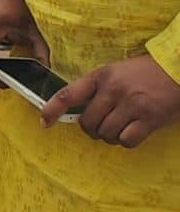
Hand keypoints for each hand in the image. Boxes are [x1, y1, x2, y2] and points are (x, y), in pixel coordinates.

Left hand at [53, 54, 179, 146]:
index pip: (69, 93)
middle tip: (100, 127)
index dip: (52, 109)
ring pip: (105, 133)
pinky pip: (126, 140)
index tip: (44, 121)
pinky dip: (125, 141)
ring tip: (119, 128)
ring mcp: (132, 105)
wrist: (177, 70)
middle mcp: (114, 90)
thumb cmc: (147, 73)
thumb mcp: (117, 71)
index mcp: (102, 76)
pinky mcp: (150, 119)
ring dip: (109, 136)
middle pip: (87, 122)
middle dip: (91, 129)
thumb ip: (98, 88)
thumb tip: (81, 111)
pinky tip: (131, 133)